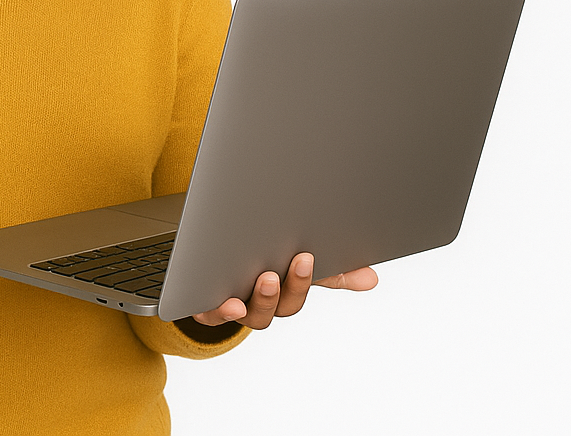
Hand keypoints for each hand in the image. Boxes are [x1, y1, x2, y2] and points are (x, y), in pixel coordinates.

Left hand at [191, 253, 378, 328]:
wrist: (200, 260)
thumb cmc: (253, 262)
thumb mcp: (287, 261)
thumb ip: (326, 269)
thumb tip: (371, 278)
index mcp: (278, 293)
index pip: (297, 294)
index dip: (304, 279)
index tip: (308, 256)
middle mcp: (257, 306)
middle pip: (278, 306)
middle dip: (289, 286)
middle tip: (294, 262)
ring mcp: (231, 307)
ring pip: (250, 314)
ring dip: (261, 299)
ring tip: (266, 278)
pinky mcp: (204, 307)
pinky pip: (212, 316)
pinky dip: (221, 311)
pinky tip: (229, 303)